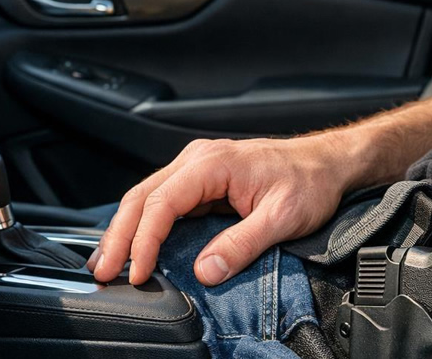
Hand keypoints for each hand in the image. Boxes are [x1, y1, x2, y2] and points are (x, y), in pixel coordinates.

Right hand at [89, 134, 358, 286]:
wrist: (328, 163)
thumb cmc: (310, 182)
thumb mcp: (282, 218)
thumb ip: (242, 244)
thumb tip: (206, 271)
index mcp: (212, 163)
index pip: (162, 203)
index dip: (143, 240)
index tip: (137, 272)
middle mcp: (198, 159)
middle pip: (142, 197)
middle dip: (119, 236)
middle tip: (103, 271)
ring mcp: (197, 168)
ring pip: (146, 197)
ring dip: (125, 230)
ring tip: (107, 262)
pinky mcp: (202, 180)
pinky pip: (162, 201)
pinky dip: (142, 224)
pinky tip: (133, 244)